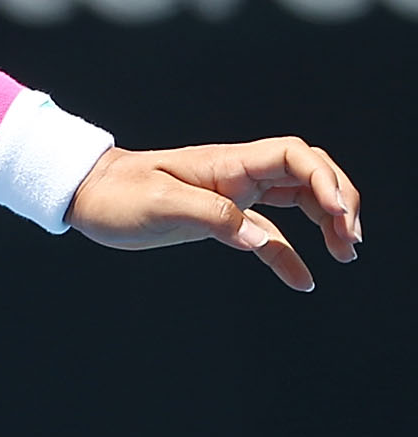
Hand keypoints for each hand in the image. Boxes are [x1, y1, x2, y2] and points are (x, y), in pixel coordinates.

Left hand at [65, 138, 363, 291]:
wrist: (85, 195)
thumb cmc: (115, 194)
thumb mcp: (159, 205)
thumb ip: (212, 217)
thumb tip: (257, 239)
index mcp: (226, 163)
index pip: (294, 156)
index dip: (325, 180)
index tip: (338, 214)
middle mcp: (237, 174)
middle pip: (308, 174)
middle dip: (338, 199)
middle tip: (351, 238)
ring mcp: (233, 194)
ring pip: (297, 201)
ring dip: (326, 223)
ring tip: (346, 253)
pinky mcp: (222, 218)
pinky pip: (268, 234)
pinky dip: (289, 254)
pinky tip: (303, 280)